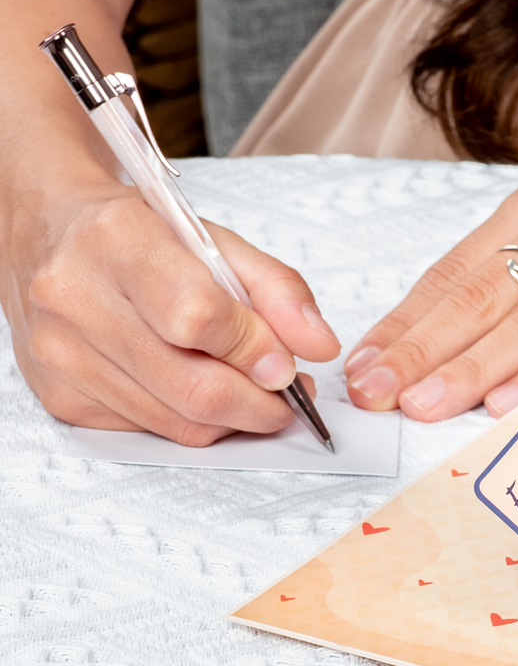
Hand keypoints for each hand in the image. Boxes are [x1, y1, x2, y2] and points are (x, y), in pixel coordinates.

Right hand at [3, 179, 341, 444]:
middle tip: (289, 394)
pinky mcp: (60, 395)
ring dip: (233, 417)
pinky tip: (196, 387)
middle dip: (261, 404)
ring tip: (252, 389)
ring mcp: (60, 352)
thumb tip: (318, 345)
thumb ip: (278, 289)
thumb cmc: (137, 236)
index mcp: (117, 240)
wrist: (51, 235)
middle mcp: (75, 297)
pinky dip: (191, 420)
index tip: (290, 363)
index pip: (199, 318)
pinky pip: (150, 431)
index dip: (257, 350)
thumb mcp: (216, 241)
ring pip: (177, 421)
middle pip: (193, 387)